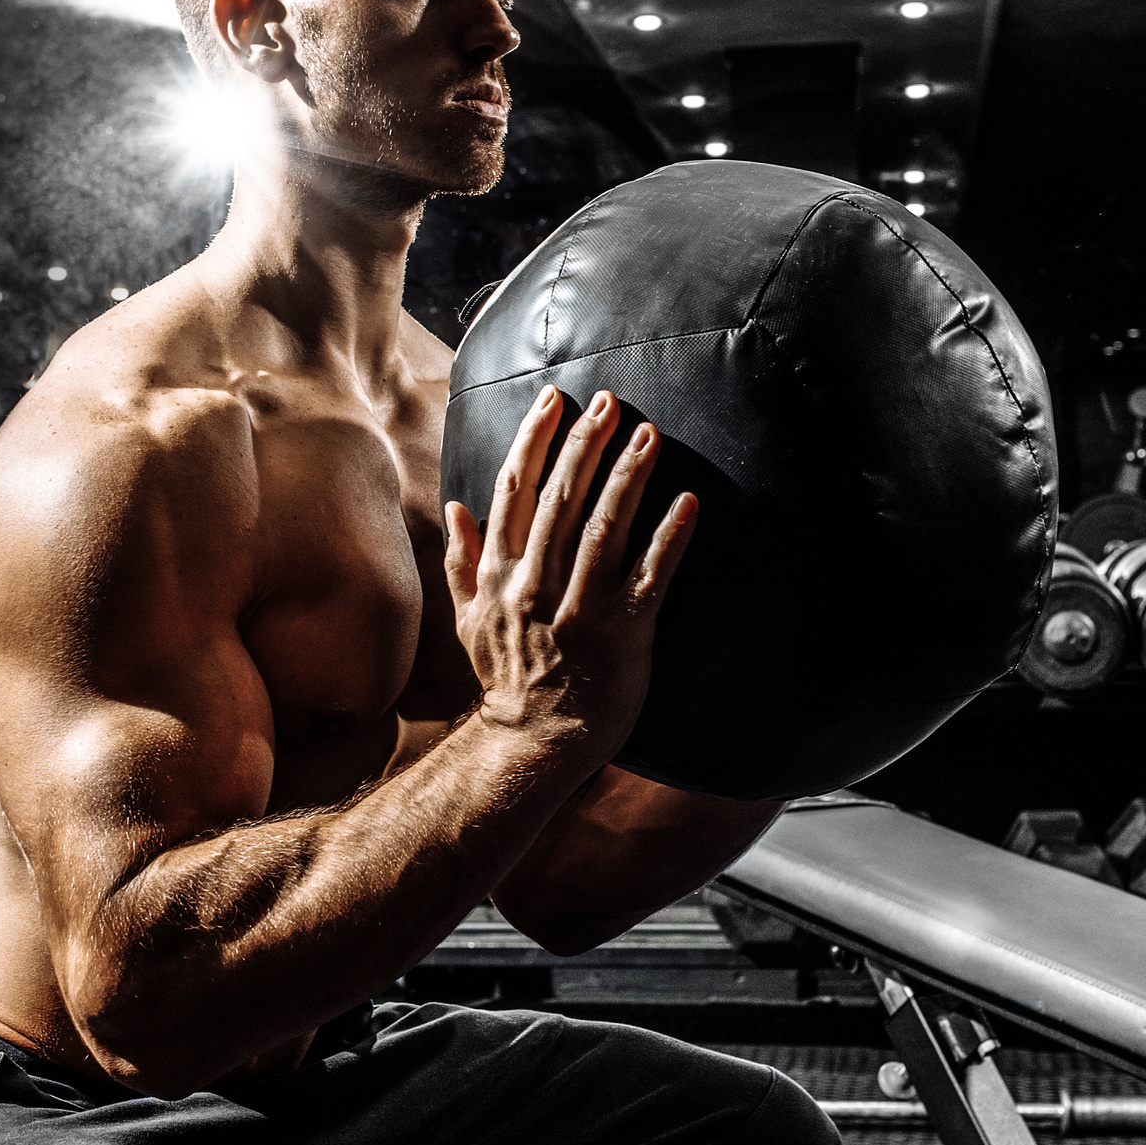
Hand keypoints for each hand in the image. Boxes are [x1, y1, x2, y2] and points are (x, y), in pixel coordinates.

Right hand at [443, 387, 694, 753]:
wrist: (533, 743)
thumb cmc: (507, 678)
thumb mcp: (469, 620)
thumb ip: (462, 561)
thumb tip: (456, 507)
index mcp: (500, 575)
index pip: (514, 491)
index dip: (534, 440)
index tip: (555, 400)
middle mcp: (536, 585)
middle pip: (560, 499)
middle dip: (585, 444)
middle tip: (609, 401)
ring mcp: (580, 610)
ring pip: (603, 530)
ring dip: (627, 478)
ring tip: (649, 435)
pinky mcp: (623, 636)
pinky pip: (650, 580)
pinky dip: (669, 540)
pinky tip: (689, 504)